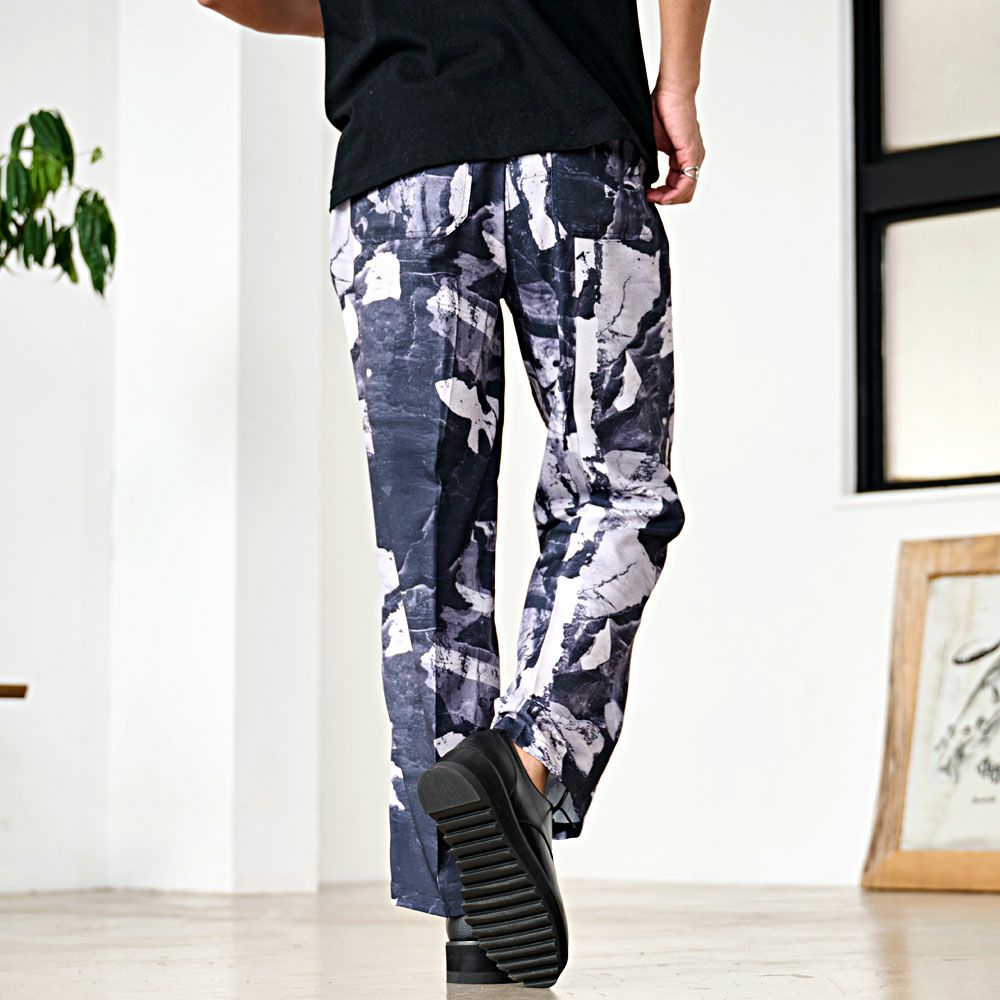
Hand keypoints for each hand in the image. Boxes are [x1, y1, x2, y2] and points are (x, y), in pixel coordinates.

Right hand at [647, 88, 704, 204]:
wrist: (672, 90)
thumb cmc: (662, 108)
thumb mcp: (653, 141)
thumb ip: (650, 159)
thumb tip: (640, 174)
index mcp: (685, 155)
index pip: (678, 185)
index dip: (663, 194)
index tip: (647, 193)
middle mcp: (693, 158)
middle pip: (684, 193)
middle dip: (665, 199)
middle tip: (648, 197)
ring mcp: (695, 157)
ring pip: (686, 191)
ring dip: (668, 198)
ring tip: (652, 196)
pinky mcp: (691, 154)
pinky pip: (686, 184)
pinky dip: (673, 193)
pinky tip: (659, 194)